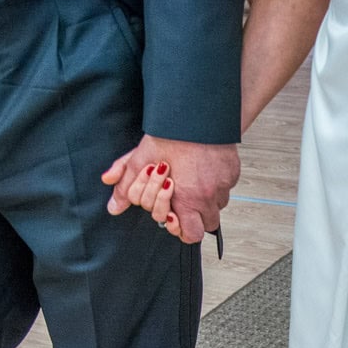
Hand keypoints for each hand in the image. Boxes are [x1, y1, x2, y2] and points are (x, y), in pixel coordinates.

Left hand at [102, 135, 239, 243]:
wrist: (195, 113)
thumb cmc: (169, 135)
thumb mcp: (141, 160)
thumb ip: (127, 187)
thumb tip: (113, 208)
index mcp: (186, 199)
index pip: (191, 235)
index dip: (183, 230)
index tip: (175, 216)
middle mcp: (208, 197)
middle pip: (208, 224)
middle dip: (197, 217)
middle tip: (186, 200)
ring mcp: (224, 185)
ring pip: (219, 206)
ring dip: (207, 200)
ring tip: (194, 181)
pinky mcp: (233, 172)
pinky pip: (227, 187)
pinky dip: (217, 183)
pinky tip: (205, 168)